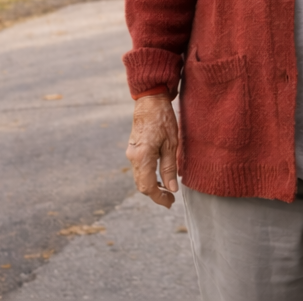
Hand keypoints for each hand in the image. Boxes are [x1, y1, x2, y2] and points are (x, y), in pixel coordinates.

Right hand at [126, 93, 179, 207]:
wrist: (149, 99)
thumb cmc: (162, 118)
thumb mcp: (171, 144)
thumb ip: (169, 168)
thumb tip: (172, 189)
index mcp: (142, 157)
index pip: (148, 187)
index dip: (159, 198)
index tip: (170, 203)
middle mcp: (133, 157)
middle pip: (141, 185)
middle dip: (155, 194)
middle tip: (170, 199)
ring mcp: (131, 152)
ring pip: (139, 177)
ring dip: (152, 185)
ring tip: (167, 188)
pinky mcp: (133, 148)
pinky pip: (139, 168)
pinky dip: (148, 176)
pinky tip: (159, 175)